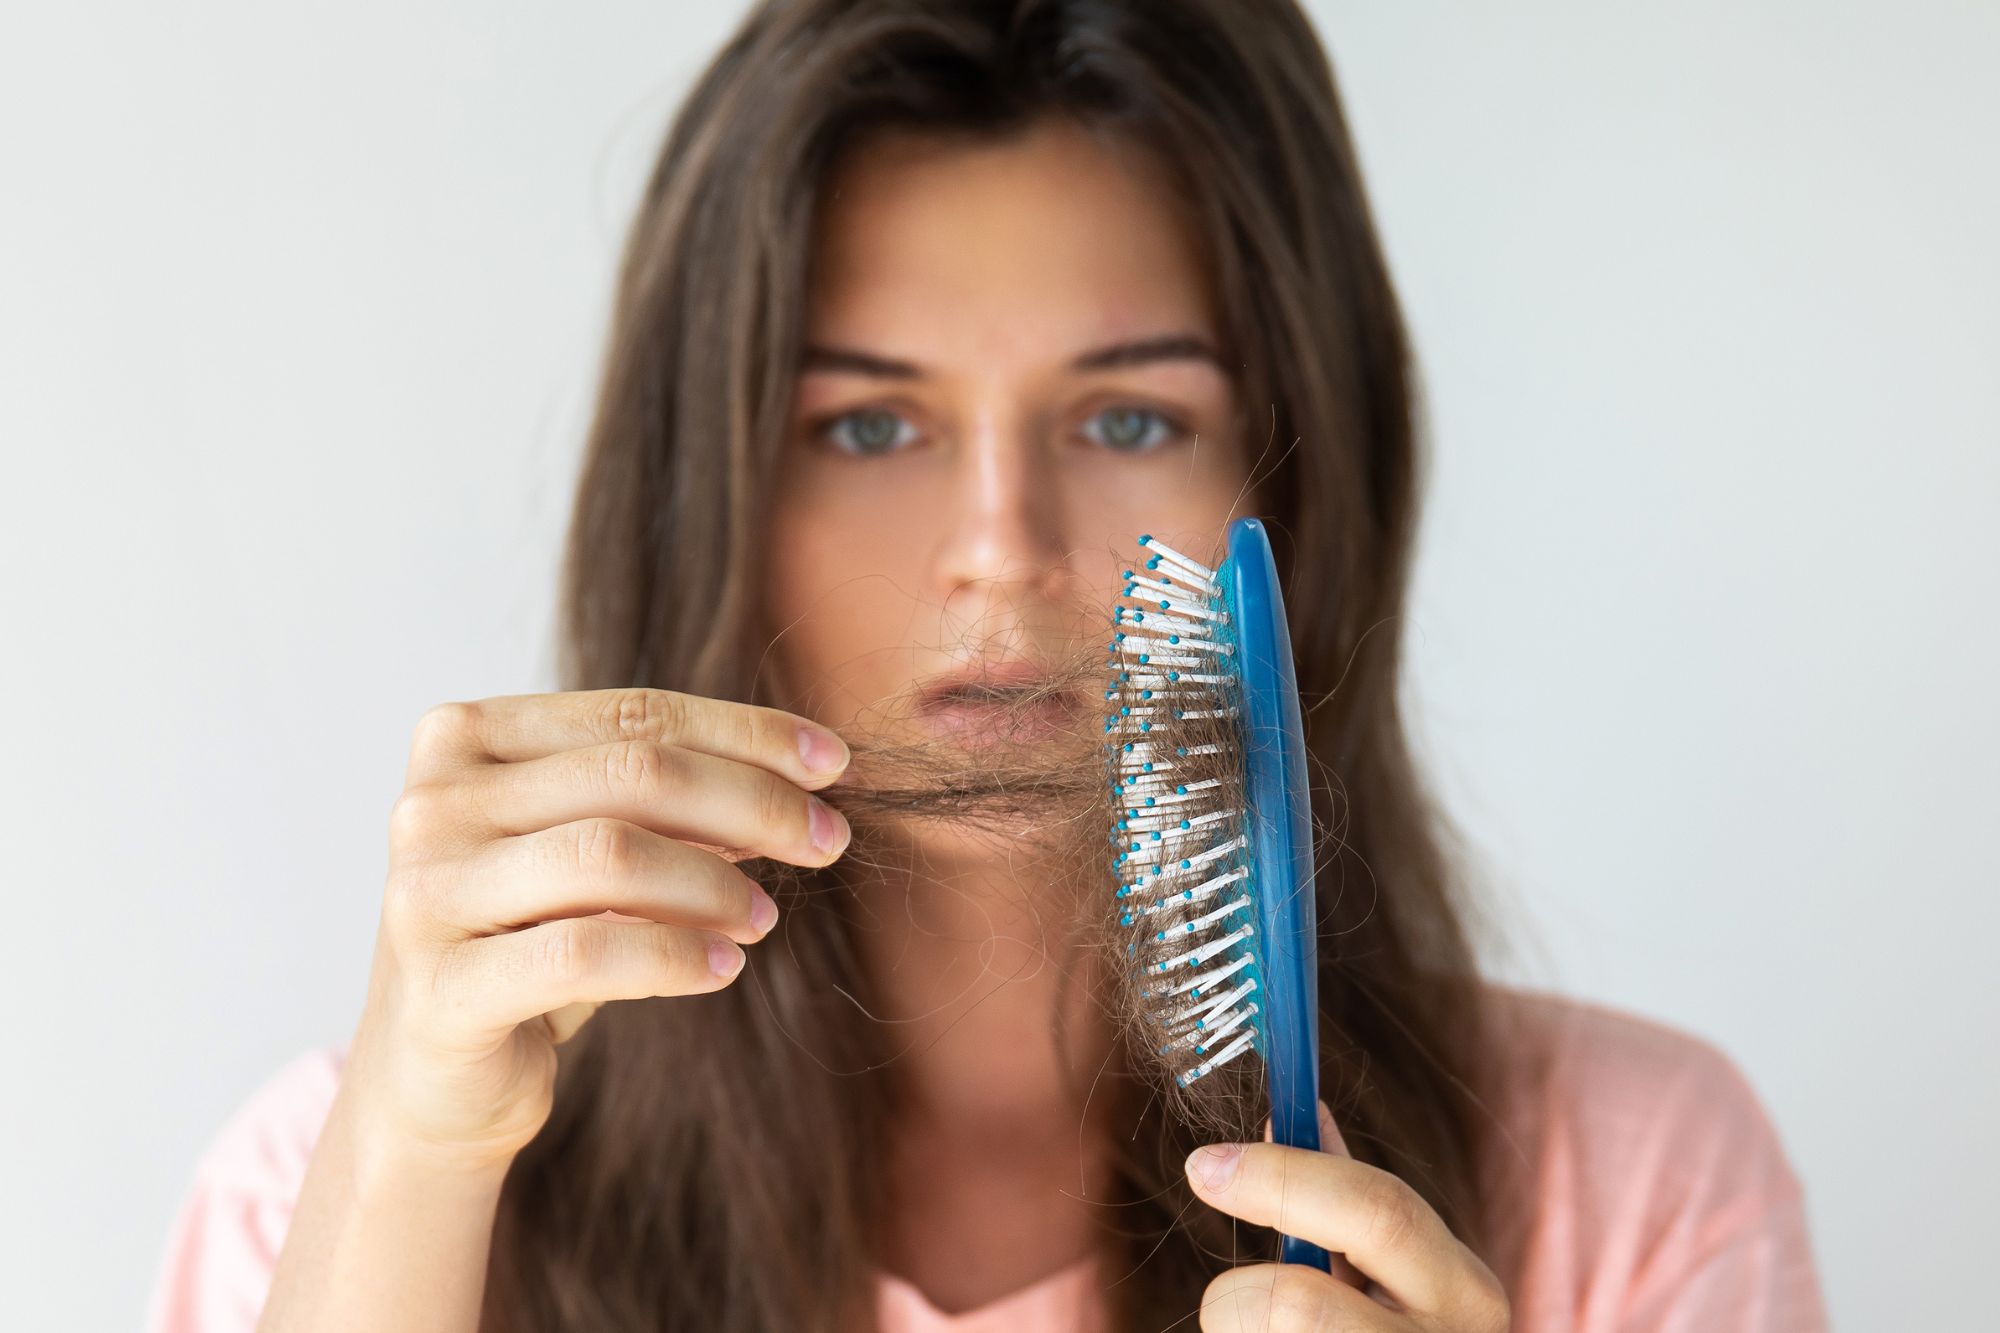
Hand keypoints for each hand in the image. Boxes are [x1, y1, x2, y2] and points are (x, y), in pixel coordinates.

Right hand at [348, 687, 852, 1173]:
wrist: (439, 1082)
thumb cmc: (530, 946)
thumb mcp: (596, 854)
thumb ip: (667, 804)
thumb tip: (799, 778)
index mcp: (465, 740)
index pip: (633, 715)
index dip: (746, 734)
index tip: (833, 764)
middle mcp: (433, 803)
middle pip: (632, 772)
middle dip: (752, 803)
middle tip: (828, 842)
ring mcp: (426, 895)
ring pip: (610, 854)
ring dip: (714, 884)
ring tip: (765, 918)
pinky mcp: (441, 990)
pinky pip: (584, 954)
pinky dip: (674, 954)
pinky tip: (723, 966)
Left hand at [1187, 1100, 1509, 1330]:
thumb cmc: (1394, 1332)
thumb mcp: (1395, 1269)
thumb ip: (1346, 1199)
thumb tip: (1296, 1113)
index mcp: (1462, 1292)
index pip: (1379, 1211)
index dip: (1281, 1176)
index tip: (1205, 1164)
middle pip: (1297, 1307)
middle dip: (1241, 1294)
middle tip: (1221, 1297)